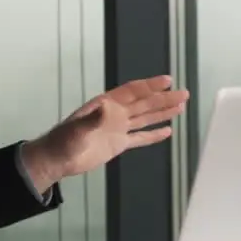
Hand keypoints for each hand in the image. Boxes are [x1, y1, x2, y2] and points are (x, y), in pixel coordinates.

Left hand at [21, 75, 188, 193]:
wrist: (57, 160)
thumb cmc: (62, 141)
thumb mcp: (77, 129)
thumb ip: (92, 119)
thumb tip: (107, 106)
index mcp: (105, 105)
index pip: (131, 92)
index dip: (149, 86)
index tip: (167, 80)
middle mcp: (113, 114)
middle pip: (143, 103)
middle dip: (163, 98)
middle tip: (184, 93)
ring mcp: (116, 128)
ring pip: (145, 118)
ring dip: (162, 112)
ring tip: (181, 106)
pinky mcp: (117, 144)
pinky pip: (140, 137)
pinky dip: (153, 135)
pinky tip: (167, 130)